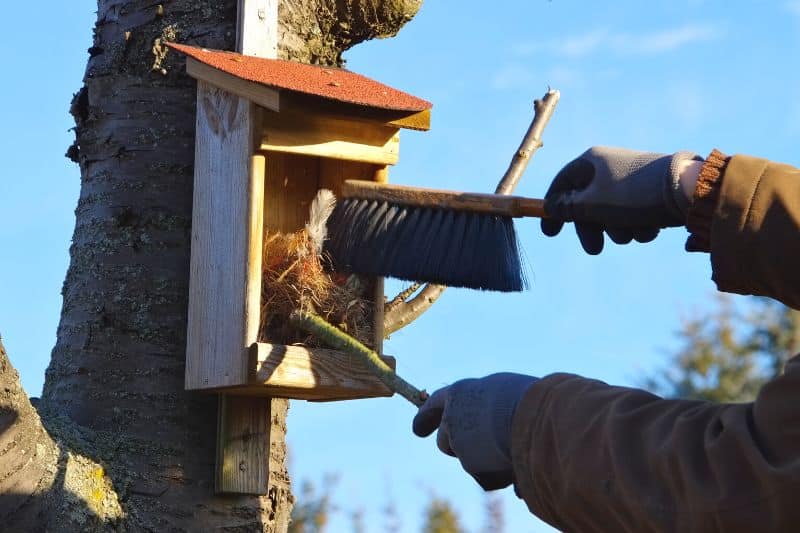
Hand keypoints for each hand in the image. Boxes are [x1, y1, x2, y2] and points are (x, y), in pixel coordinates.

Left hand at [412, 373, 537, 489]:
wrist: (534, 416)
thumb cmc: (530, 400)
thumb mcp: (506, 394)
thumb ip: (490, 410)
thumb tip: (494, 434)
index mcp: (460, 392)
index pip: (434, 404)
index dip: (426, 417)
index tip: (418, 430)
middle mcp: (452, 416)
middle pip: (444, 439)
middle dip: (457, 448)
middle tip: (477, 451)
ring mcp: (458, 441)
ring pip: (468, 460)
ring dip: (485, 461)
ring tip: (513, 449)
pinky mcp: (470, 464)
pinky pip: (487, 477)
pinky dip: (500, 476)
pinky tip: (519, 465)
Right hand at [541, 147, 700, 253]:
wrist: (687, 190)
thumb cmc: (633, 196)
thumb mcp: (592, 205)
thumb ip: (568, 208)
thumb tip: (552, 207)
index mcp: (591, 161)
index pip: (562, 184)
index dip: (553, 210)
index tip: (551, 233)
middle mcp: (610, 166)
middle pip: (588, 204)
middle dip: (594, 229)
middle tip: (595, 250)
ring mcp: (631, 178)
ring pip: (613, 213)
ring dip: (620, 229)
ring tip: (635, 232)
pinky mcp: (651, 191)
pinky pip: (634, 213)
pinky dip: (639, 225)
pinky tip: (652, 228)